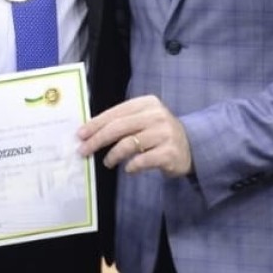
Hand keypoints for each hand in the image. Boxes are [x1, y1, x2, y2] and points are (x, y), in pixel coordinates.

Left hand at [77, 95, 192, 176]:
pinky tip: (128, 169)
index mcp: (147, 103)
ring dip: (113, 155)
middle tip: (84, 150)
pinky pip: (142, 161)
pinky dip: (131, 166)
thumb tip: (90, 132)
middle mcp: (156, 116)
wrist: (192, 146)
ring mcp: (164, 134)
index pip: (115, 112)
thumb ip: (122, 122)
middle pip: (119, 127)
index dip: (95, 124)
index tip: (80, 134)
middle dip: (97, 139)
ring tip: (107, 162)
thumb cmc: (159, 133)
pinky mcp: (169, 153)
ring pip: (128, 144)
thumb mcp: (144, 120)